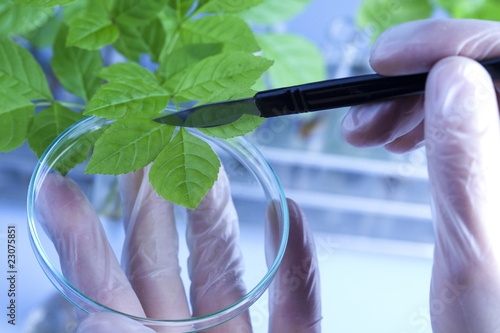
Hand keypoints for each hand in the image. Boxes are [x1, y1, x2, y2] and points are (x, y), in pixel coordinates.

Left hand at [37, 166, 320, 331]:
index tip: (60, 182)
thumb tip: (86, 271)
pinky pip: (299, 309)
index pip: (105, 284)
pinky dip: (299, 267)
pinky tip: (293, 218)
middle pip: (163, 263)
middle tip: (141, 148)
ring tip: (210, 167)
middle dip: (153, 201)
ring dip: (219, 218)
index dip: (84, 232)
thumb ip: (105, 317)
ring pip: (226, 272)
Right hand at [342, 19, 499, 331]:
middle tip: (363, 112)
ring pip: (468, 94)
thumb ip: (468, 164)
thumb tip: (450, 77)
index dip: (447, 44)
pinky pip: (461, 122)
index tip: (386, 60)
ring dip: (410, 100)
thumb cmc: (495, 328)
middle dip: (414, 78)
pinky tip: (399, 140)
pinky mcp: (493, 173)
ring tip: (368, 132)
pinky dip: (422, 120)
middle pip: (485, 73)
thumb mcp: (474, 258)